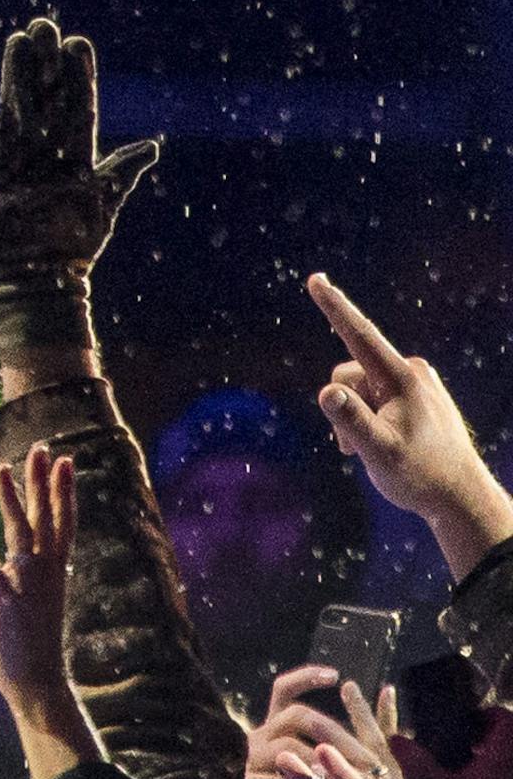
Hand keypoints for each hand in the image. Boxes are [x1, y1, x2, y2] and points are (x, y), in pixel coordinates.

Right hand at [0, 17, 159, 363]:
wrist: (34, 283)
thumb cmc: (73, 248)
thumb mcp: (101, 205)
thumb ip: (120, 172)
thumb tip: (152, 146)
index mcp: (75, 155)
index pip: (77, 105)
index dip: (78, 76)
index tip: (78, 43)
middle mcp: (43, 150)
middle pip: (43, 97)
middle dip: (44, 63)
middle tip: (43, 26)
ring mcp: (12, 157)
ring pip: (14, 106)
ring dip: (15, 74)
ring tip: (17, 41)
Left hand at [0, 446, 100, 778]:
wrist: (38, 686)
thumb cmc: (34, 640)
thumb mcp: (37, 598)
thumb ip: (35, 571)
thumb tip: (29, 552)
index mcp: (55, 571)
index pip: (62, 522)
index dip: (62, 490)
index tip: (64, 459)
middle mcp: (46, 574)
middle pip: (46, 519)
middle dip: (44, 483)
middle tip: (44, 447)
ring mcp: (29, 587)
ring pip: (20, 534)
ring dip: (10, 500)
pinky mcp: (9, 603)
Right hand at [246, 668, 411, 778]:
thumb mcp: (335, 761)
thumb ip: (362, 731)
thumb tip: (387, 689)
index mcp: (280, 725)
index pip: (285, 690)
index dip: (306, 678)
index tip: (335, 676)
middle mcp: (264, 734)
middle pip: (297, 715)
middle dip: (337, 735)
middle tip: (369, 761)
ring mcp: (255, 757)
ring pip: (289, 747)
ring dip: (322, 762)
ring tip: (347, 778)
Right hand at [307, 273, 512, 579]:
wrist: (462, 499)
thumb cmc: (421, 476)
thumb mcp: (380, 452)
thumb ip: (352, 420)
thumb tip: (327, 391)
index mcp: (402, 378)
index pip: (359, 334)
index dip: (334, 306)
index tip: (316, 279)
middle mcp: (412, 371)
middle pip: (352, 374)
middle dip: (345, 406)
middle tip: (353, 448)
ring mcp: (417, 382)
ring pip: (363, 387)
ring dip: (357, 416)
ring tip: (373, 451)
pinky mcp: (419, 395)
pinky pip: (379, 395)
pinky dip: (371, 416)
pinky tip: (384, 444)